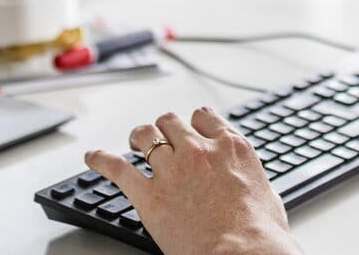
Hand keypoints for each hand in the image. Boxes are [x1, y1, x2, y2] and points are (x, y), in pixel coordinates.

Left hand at [85, 109, 299, 254]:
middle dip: (164, 129)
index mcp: (230, 148)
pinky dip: (101, 160)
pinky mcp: (149, 195)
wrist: (242, 253)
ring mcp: (172, 170)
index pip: (204, 117)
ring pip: (145, 136)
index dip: (193, 122)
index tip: (190, 128)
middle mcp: (198, 151)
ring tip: (133, 143)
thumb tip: (249, 184)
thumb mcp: (266, 194)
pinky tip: (93, 158)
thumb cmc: (259, 233)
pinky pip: (117, 168)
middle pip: (171, 122)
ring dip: (138, 138)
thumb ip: (249, 178)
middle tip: (160, 138)